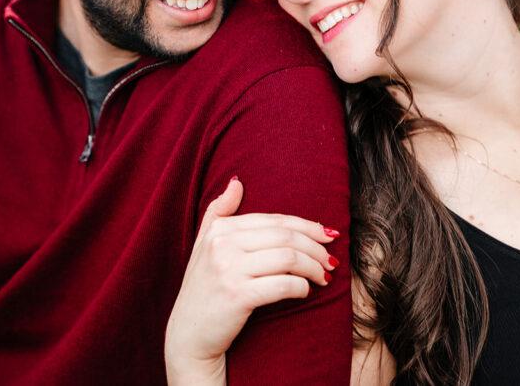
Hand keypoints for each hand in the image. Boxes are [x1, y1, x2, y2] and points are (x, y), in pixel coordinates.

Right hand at [164, 177, 340, 384]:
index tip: (329, 236)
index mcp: (220, 229)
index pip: (276, 220)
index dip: (308, 226)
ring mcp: (228, 269)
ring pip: (288, 258)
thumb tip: (236, 182)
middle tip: (331, 260)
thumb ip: (219, 211)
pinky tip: (305, 291)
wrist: (188, 336)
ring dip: (313, 267)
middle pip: (286, 237)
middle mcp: (222, 244)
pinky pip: (283, 284)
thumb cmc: (203, 289)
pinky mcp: (237, 296)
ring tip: (324, 277)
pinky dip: (301, 286)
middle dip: (316, 247)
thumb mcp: (203, 245)